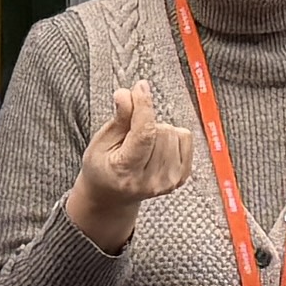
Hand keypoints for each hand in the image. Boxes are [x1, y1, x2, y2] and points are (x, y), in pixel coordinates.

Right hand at [63, 77, 187, 253]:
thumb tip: (128, 93)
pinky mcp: (181, 176)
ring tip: (141, 144)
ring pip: (173, 132)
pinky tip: (156, 146)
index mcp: (126, 172)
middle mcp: (151, 180)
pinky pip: (185, 137)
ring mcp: (169, 181)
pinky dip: (171, 135)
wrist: (111, 197)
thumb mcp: (101, 142)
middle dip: (145, 122)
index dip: (143, 106)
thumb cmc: (103, 168)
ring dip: (157, 130)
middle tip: (129, 135)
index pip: (144, 134)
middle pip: (160, 130)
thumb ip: (119, 118)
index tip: (140, 88)